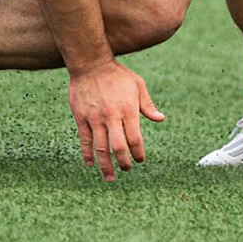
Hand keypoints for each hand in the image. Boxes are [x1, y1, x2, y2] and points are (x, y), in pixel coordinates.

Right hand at [67, 60, 163, 179]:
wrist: (90, 63)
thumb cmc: (117, 74)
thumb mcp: (137, 85)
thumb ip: (147, 105)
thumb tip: (161, 119)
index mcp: (128, 109)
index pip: (135, 139)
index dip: (138, 153)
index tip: (140, 160)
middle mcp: (111, 116)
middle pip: (118, 147)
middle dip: (123, 163)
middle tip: (126, 170)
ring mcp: (95, 118)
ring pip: (100, 148)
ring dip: (105, 166)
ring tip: (110, 177)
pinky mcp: (81, 117)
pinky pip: (84, 140)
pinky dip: (87, 154)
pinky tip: (91, 164)